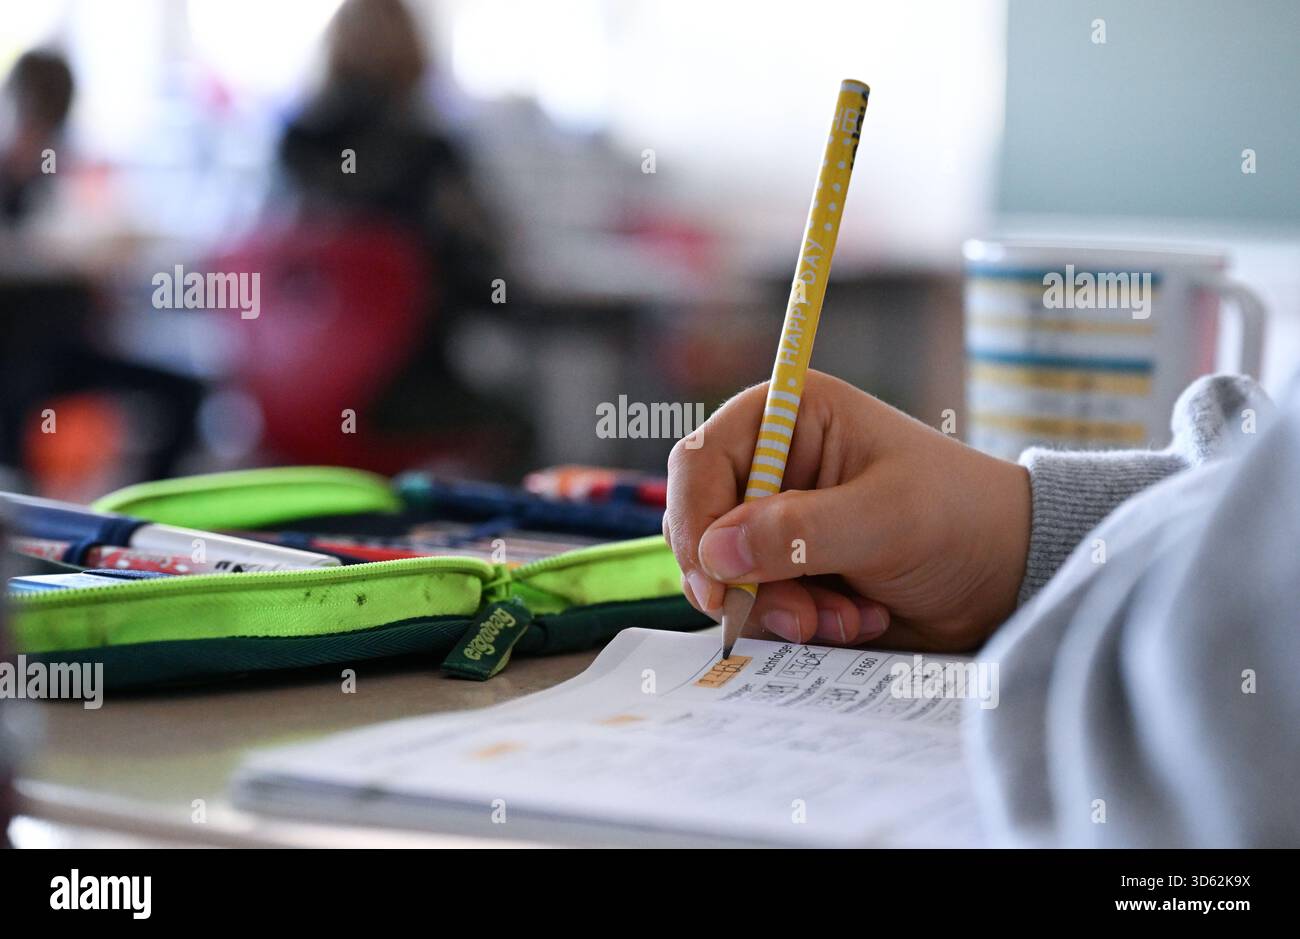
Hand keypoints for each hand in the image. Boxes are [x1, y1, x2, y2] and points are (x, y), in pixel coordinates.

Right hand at [664, 371, 1030, 650]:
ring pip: (723, 576)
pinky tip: (854, 620)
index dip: (696, 521)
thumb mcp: (886, 519)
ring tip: (848, 618)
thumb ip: (799, 533)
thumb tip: (716, 553)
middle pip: (701, 525)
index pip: (700, 462)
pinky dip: (795, 625)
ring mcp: (776, 521)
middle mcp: (771, 464)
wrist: (1006, 577)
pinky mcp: (786, 570)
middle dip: (744, 581)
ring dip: (779, 610)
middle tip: (800, 618)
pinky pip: (753, 606)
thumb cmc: (960, 518)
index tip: (715, 583)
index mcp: (787, 417)